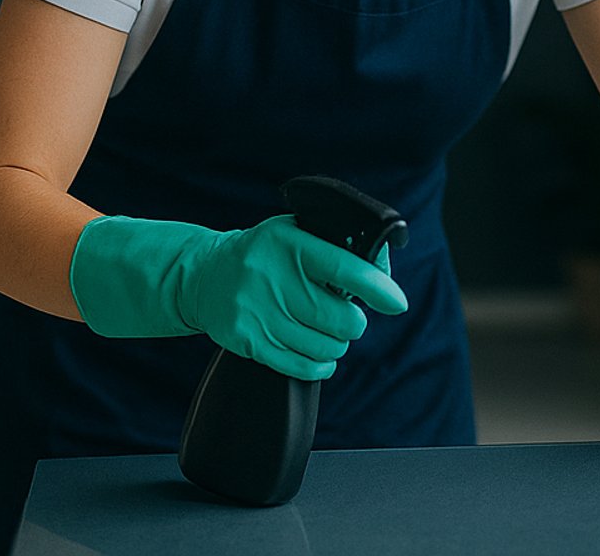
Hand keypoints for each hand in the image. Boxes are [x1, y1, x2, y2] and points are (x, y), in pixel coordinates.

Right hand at [70, 214, 408, 381]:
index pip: (344, 269)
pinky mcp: (246, 340)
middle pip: (339, 318)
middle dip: (353, 322)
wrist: (203, 275)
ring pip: (324, 347)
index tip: (396, 303)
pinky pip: (299, 366)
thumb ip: (337, 246)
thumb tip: (383, 269)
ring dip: (336, 345)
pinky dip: (318, 365)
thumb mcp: (296, 233)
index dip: (377, 288)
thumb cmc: (265, 254)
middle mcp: (272, 277)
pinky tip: (319, 356)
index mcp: (290, 243)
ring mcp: (256, 311)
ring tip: (327, 332)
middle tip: (347, 317)